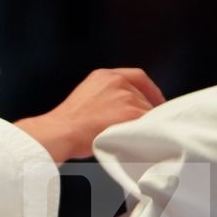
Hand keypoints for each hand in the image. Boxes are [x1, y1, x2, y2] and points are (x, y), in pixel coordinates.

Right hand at [14, 67, 165, 162]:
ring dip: (145, 124)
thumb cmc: (67, 125)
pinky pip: (149, 123)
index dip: (150, 90)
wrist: (61, 132)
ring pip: (147, 110)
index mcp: (104, 76)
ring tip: (135, 138)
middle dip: (145, 111)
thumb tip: (118, 110)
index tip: (156, 101)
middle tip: (143, 127)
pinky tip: (140, 140)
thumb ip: (104, 97)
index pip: (137, 77)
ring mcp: (126, 97)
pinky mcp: (131, 113)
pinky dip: (148, 132)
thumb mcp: (85, 98)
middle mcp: (117, 82)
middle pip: (143, 95)